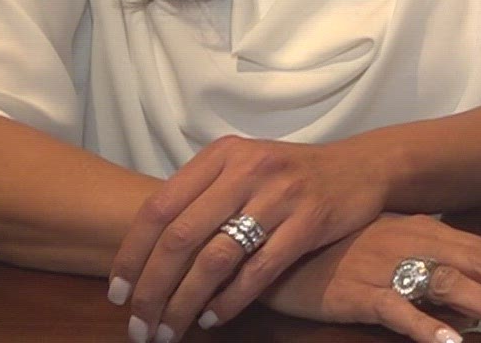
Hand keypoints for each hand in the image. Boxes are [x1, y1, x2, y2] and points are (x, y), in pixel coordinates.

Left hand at [110, 136, 387, 341]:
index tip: (119, 294)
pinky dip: (230, 300)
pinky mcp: (311, 221)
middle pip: (181, 237)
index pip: (160, 207)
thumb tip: (146, 253)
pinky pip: (260, 270)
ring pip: (216, 258)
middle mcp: (248, 169)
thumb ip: (202, 196)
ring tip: (170, 331)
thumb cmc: (289, 175)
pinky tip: (213, 317)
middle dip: (154, 290)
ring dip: (185, 303)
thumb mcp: (244, 167)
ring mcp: (281, 195)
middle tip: (140, 326)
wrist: (361, 167)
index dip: (132, 255)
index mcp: (222, 155)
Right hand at [262, 213, 480, 341]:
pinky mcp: (355, 290)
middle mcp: (414, 241)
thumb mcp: (394, 253)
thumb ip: (435, 276)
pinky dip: (426, 324)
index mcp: (428, 231)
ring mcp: (385, 264)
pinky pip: (397, 308)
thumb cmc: (339, 252)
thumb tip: (476, 313)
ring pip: (451, 284)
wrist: (276, 245)